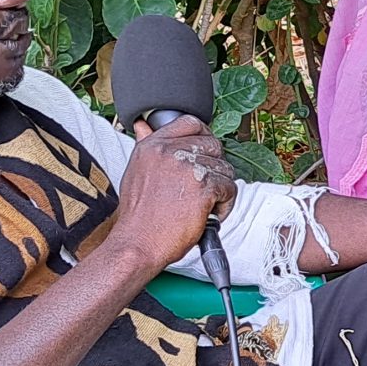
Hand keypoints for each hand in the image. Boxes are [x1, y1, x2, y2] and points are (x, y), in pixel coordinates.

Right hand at [111, 115, 233, 268]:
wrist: (138, 242)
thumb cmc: (139, 215)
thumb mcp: (136, 171)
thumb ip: (146, 146)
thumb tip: (143, 125)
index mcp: (153, 145)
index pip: (190, 122)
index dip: (204, 137)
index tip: (206, 153)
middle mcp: (169, 152)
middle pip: (213, 145)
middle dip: (215, 167)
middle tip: (205, 187)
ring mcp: (188, 168)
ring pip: (224, 169)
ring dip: (220, 189)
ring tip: (204, 205)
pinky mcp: (204, 187)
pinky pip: (229, 189)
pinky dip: (224, 205)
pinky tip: (208, 214)